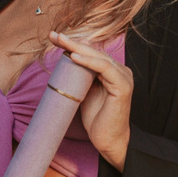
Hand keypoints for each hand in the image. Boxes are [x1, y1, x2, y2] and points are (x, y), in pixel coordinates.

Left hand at [50, 32, 132, 169]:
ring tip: (60, 41)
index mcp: (111, 71)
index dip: (72, 44)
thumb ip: (80, 77)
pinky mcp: (123, 86)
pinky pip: (104, 68)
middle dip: (72, 42)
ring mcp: (123, 77)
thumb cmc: (96, 119)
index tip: (54, 38)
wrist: (108, 141)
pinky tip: (73, 56)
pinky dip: (89, 61)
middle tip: (54, 35)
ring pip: (98, 57)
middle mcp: (119, 70)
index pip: (91, 53)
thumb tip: (65, 63)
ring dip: (77, 47)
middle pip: (93, 52)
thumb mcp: (84, 92)